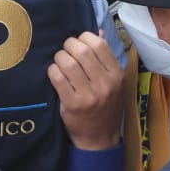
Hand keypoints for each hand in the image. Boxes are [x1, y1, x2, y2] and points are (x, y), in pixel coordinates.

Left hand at [48, 33, 125, 150]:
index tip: (78, 43)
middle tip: (65, 51)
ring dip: (59, 58)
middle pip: (81, 50)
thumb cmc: (105, 106)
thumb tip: (97, 32)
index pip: (99, 44)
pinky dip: (52, 71)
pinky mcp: (72, 104)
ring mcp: (89, 95)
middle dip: (68, 46)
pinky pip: (57, 77)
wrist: (99, 138)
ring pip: (67, 62)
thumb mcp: (113, 82)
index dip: (84, 38)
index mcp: (117, 74)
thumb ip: (105, 57)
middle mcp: (105, 83)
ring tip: (59, 63)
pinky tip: (55, 74)